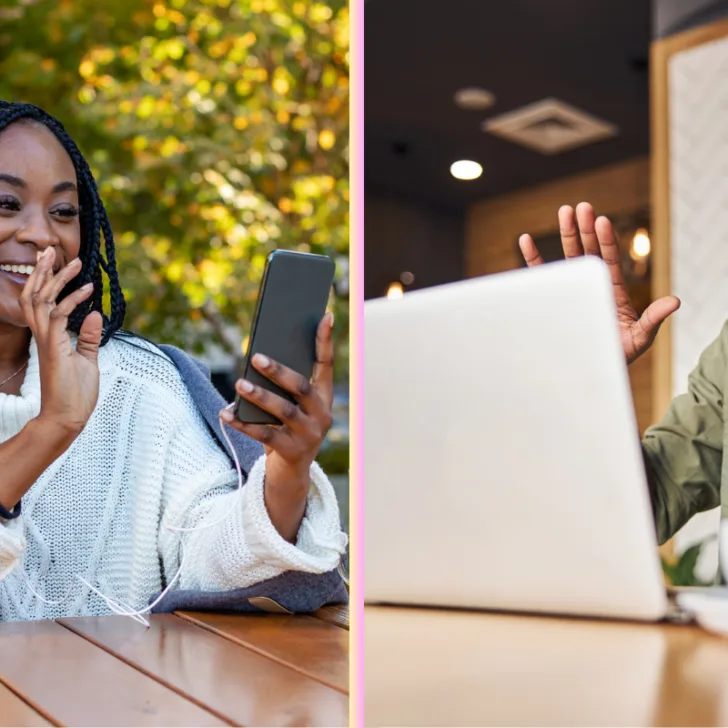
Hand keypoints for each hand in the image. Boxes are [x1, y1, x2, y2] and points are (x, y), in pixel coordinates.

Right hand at [19, 247, 101, 439]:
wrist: (68, 417)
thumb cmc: (76, 393)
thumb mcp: (86, 359)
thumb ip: (88, 337)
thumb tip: (95, 314)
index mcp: (49, 337)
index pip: (41, 302)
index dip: (48, 281)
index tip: (63, 264)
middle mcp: (44, 335)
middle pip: (35, 295)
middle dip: (42, 271)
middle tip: (51, 250)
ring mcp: (47, 341)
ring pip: (41, 301)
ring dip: (56, 279)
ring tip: (71, 261)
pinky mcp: (55, 348)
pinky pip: (59, 316)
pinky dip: (73, 301)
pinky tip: (87, 291)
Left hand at [220, 312, 334, 540]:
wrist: (291, 472)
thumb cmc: (287, 428)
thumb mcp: (291, 405)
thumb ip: (283, 385)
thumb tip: (258, 357)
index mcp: (323, 396)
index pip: (326, 364)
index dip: (325, 340)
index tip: (325, 315)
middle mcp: (322, 414)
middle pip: (301, 387)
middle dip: (278, 371)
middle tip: (256, 356)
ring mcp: (309, 434)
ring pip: (283, 411)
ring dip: (260, 396)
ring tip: (240, 383)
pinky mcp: (292, 452)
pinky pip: (265, 435)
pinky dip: (244, 424)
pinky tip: (226, 413)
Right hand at [518, 202, 680, 363]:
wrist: (590, 370)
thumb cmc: (616, 355)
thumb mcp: (640, 337)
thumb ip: (654, 318)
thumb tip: (674, 301)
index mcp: (612, 291)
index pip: (609, 260)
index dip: (606, 241)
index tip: (602, 221)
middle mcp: (592, 285)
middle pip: (588, 251)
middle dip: (585, 228)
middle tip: (582, 206)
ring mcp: (571, 291)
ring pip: (568, 257)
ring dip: (565, 234)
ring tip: (564, 211)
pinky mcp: (552, 299)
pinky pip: (541, 276)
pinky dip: (532, 258)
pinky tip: (526, 240)